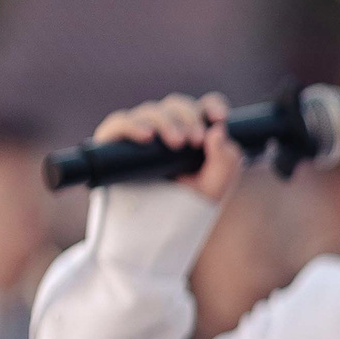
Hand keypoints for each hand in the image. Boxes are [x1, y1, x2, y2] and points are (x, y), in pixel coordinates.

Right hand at [92, 92, 244, 204]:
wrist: (150, 233)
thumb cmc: (184, 209)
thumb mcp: (214, 189)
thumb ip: (226, 162)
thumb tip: (217, 131)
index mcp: (191, 135)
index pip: (201, 109)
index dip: (211, 105)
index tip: (219, 118)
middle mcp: (165, 130)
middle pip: (176, 105)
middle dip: (188, 117)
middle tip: (195, 141)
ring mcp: (139, 135)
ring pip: (149, 111)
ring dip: (165, 121)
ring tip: (176, 143)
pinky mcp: (113, 145)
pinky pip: (118, 123)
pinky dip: (131, 125)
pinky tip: (146, 136)